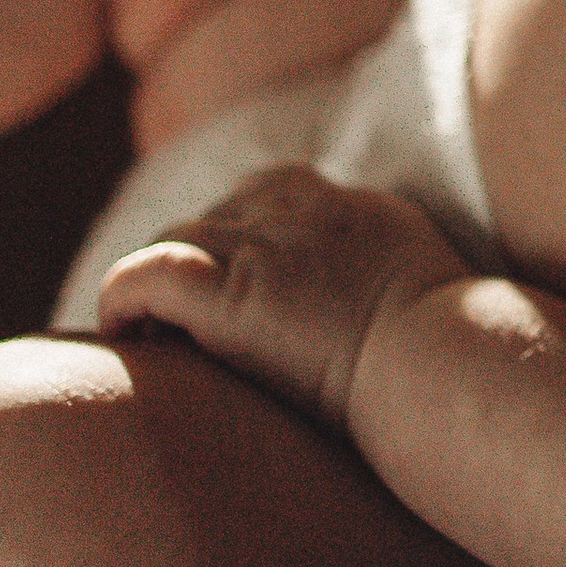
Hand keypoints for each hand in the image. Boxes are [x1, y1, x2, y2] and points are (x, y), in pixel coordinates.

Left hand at [97, 169, 463, 438]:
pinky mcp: (226, 293)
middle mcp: (299, 209)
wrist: (441, 369)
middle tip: (181, 327)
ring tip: (148, 340)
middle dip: (195, 266)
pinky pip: (141, 277)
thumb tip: (366, 298)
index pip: (265, 197)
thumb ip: (383, 269)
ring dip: (154, 289)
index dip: (238, 243)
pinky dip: (120, 302)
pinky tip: (120, 338)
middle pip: (215, 217)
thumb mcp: (423, 283)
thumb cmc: (445, 351)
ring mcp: (260, 245)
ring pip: (172, 242)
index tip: (233, 290)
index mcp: (347, 203)